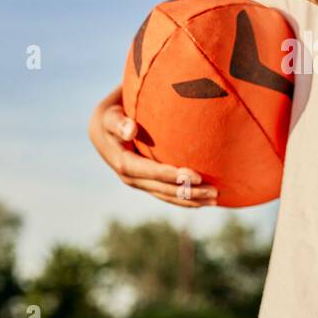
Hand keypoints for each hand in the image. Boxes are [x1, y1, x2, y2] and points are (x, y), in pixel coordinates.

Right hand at [88, 83, 218, 207]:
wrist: (103, 128)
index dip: (173, 176)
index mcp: (123, 163)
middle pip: (163, 189)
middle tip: (215, 192)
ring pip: (167, 196)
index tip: (197, 176)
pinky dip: (184, 198)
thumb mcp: (110, 116)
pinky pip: (167, 194)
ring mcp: (139, 183)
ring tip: (215, 200)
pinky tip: (203, 201)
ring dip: (191, 199)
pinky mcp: (146, 183)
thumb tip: (131, 129)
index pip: (152, 172)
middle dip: (189, 192)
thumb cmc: (111, 116)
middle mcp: (130, 178)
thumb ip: (119, 122)